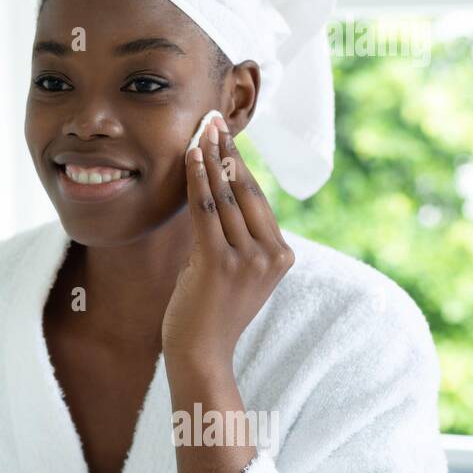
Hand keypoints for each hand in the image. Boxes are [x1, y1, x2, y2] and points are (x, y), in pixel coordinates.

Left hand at [162, 115, 294, 368]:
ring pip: (226, 197)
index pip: (259, 199)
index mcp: (281, 254)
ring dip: (211, 158)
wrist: (201, 354)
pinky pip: (206, 212)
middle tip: (214, 118)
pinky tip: (191, 157)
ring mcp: (248, 260)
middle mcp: (272, 255)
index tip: (227, 134)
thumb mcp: (232, 269)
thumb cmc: (209, 311)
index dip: (241, 163)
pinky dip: (198, 180)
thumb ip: (232, 236)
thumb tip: (215, 194)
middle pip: (246, 191)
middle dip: (228, 150)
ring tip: (201, 129)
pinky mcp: (220, 263)